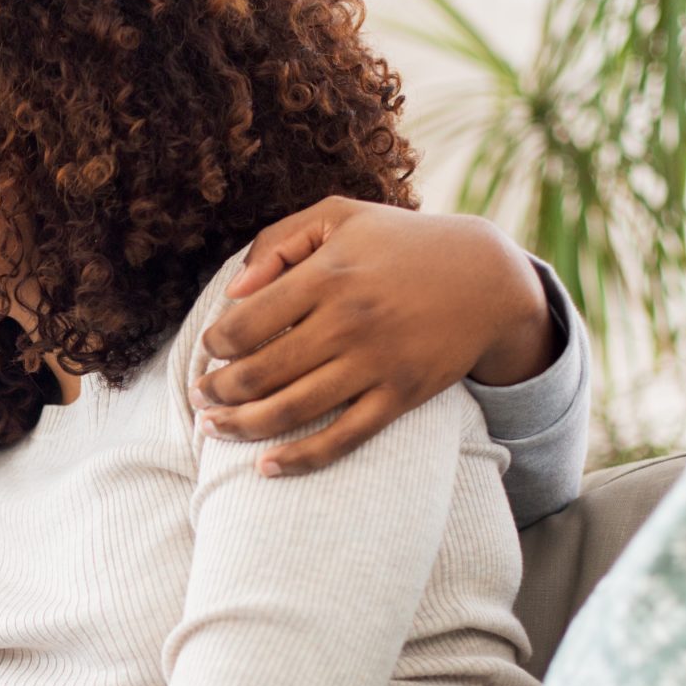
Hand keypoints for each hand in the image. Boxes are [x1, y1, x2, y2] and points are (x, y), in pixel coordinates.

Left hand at [193, 199, 558, 475]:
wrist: (486, 277)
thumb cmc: (400, 243)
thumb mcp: (339, 217)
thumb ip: (278, 242)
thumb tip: (232, 292)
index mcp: (326, 274)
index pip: (243, 324)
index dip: (213, 345)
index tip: (209, 351)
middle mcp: (346, 321)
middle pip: (257, 374)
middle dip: (214, 393)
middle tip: (198, 397)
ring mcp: (375, 363)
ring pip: (289, 411)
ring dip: (239, 428)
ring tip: (213, 429)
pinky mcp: (400, 396)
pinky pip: (341, 438)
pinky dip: (298, 459)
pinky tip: (265, 468)